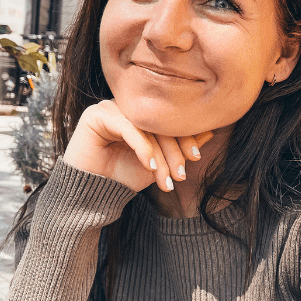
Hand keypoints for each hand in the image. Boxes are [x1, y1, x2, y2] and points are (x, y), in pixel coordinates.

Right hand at [63, 99, 213, 192]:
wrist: (90, 195)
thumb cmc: (123, 177)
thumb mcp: (158, 164)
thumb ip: (180, 148)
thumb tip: (210, 130)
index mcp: (141, 114)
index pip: (168, 119)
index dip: (185, 137)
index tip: (196, 157)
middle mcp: (126, 106)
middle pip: (159, 122)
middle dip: (174, 151)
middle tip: (181, 174)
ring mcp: (111, 107)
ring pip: (145, 126)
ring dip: (160, 155)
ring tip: (166, 178)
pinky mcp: (96, 114)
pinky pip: (127, 127)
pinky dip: (142, 147)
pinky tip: (150, 166)